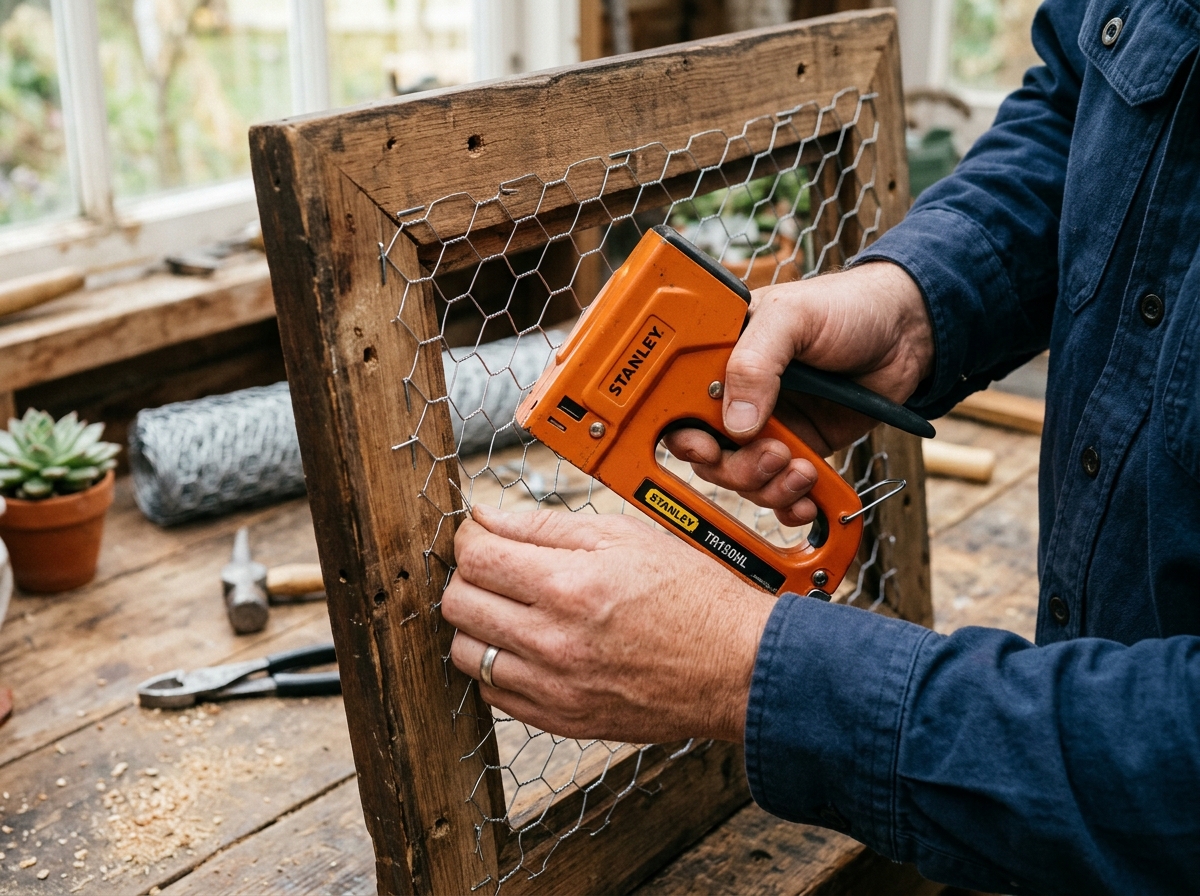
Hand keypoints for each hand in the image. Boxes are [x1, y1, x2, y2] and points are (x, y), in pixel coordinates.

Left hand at [443, 504, 774, 742]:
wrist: (737, 667)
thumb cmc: (692, 596)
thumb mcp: (624, 536)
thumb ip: (545, 525)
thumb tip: (486, 517)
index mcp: (568, 585)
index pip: (474, 556)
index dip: (472, 537)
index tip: (486, 535)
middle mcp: (552, 640)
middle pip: (458, 603)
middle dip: (470, 576)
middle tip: (499, 569)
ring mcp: (553, 687)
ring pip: (465, 653)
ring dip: (479, 625)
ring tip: (513, 610)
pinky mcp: (560, 720)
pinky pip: (493, 695)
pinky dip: (500, 667)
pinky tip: (530, 647)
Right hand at [663, 261, 932, 524]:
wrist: (908, 333)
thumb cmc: (846, 306)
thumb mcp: (793, 318)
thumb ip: (756, 362)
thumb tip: (735, 423)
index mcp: (720, 358)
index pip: (678, 404)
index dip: (682, 433)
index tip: (705, 448)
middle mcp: (736, 396)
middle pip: (707, 453)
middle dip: (735, 467)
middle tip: (773, 453)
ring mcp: (767, 427)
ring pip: (742, 479)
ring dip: (769, 486)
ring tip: (802, 468)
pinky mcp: (800, 449)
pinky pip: (778, 491)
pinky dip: (790, 505)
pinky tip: (809, 500)